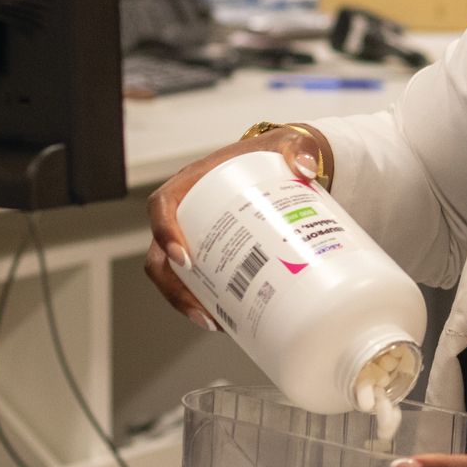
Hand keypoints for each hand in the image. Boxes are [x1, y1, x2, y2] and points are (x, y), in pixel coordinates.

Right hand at [143, 126, 328, 329]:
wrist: (287, 163)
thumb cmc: (277, 152)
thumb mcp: (289, 144)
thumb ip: (300, 149)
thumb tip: (306, 168)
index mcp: (192, 182)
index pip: (162, 206)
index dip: (163, 232)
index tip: (184, 258)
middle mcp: (186, 211)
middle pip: (160, 254)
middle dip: (175, 286)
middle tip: (202, 309)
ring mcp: (196, 234)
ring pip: (174, 274)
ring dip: (187, 301)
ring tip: (214, 322)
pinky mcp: (212, 252)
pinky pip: (198, 280)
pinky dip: (207, 301)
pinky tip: (226, 320)